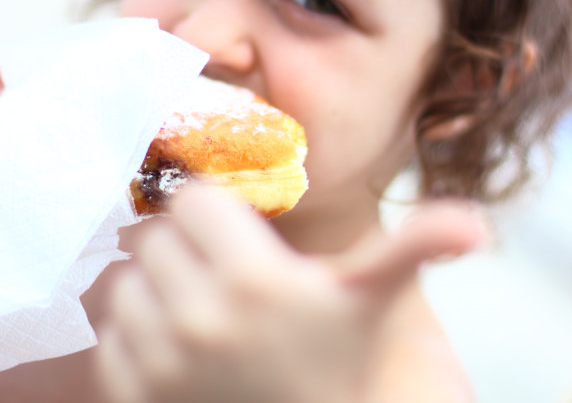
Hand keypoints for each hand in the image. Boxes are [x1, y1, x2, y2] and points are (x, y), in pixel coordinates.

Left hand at [96, 185, 486, 402]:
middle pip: (153, 236)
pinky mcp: (131, 394)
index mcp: (254, 280)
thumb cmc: (341, 358)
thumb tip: (477, 224)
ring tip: (194, 299)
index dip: (211, 209)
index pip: (191, 200)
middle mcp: (198, 318)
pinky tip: (173, 338)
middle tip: (214, 265)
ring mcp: (158, 360)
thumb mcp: (373, 298)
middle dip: (181, 243)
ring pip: (121, 279)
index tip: (230, 227)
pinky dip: (131, 327)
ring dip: (151, 281)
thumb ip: (414, 248)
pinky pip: (106, 330)